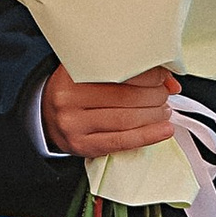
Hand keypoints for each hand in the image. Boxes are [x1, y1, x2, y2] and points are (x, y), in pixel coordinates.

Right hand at [43, 65, 177, 157]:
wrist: (46, 116)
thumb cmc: (76, 91)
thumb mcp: (92, 72)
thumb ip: (127, 71)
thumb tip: (169, 80)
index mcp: (72, 72)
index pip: (119, 71)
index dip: (148, 74)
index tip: (162, 76)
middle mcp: (68, 98)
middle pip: (125, 97)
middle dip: (155, 96)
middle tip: (164, 95)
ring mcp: (73, 124)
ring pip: (126, 120)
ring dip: (154, 116)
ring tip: (164, 111)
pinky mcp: (81, 145)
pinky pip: (121, 142)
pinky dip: (147, 136)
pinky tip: (164, 131)